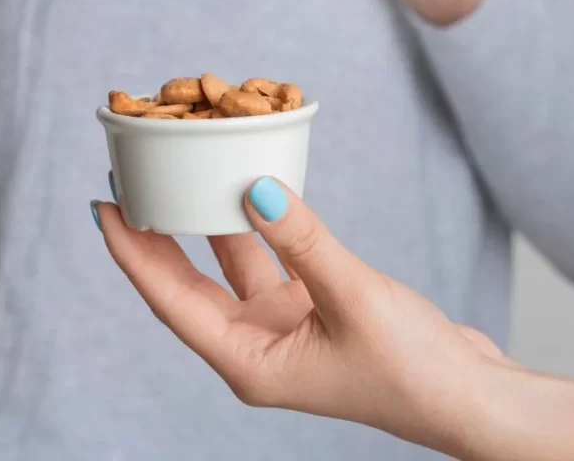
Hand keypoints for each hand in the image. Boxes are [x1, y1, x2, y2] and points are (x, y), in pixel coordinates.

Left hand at [96, 179, 504, 456]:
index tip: (104, 206)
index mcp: (249, 363)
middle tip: (126, 183)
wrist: (469, 397)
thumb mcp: (352, 296)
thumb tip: (251, 187)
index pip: (171, 301)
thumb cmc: (413, 368)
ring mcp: (282, 330)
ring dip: (203, 225)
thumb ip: (300, 239)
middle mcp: (256, 348)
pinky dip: (253, 227)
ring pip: (226, 268)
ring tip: (177, 176)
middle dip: (153, 236)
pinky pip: (266, 260)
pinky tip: (244, 191)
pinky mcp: (309, 311)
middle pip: (186, 284)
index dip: (133, 253)